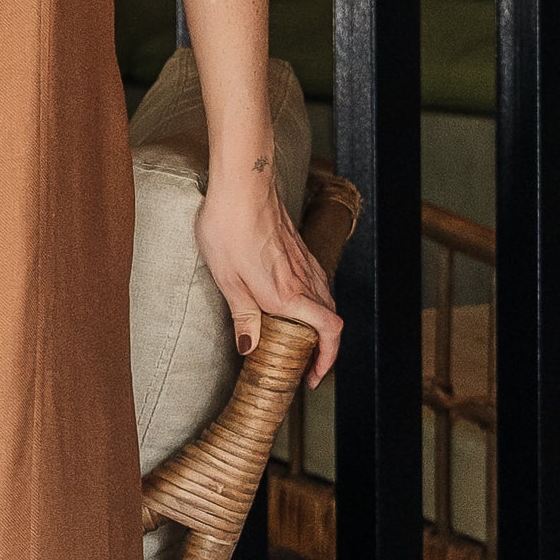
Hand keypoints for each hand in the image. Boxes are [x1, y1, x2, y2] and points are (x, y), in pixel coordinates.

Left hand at [196, 174, 342, 388]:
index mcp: (287, 294)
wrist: (242, 184)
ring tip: (300, 340)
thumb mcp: (227, 279)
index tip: (314, 376)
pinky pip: (317, 283)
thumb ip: (243, 316)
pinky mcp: (299, 249)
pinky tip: (293, 303)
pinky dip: (314, 303)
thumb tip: (250, 348)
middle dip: (324, 349)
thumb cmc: (228, 228)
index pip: (329, 331)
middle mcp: (304, 280)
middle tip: (305, 366)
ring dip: (320, 326)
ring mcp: (305, 262)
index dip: (328, 359)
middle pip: (332, 320)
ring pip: (326, 301)